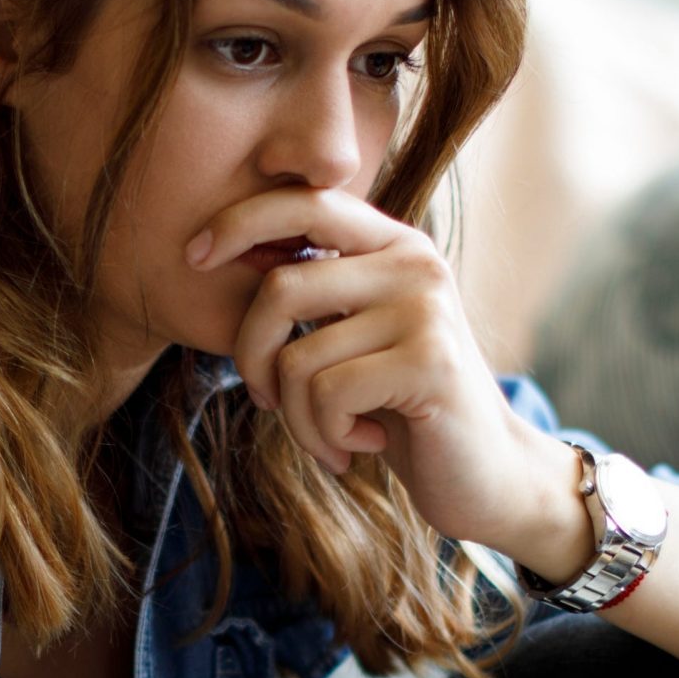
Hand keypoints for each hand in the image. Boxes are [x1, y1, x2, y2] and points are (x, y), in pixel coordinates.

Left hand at [186, 187, 567, 559]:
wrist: (484, 474)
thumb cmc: (400, 408)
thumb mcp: (354, 337)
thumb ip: (312, 296)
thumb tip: (224, 253)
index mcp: (392, 246)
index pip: (305, 202)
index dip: (240, 221)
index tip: (194, 257)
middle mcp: (413, 263)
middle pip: (279, 289)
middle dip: (252, 358)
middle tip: (269, 400)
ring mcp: (425, 309)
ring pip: (297, 359)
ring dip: (297, 419)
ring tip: (330, 438)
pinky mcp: (430, 362)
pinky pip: (327, 396)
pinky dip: (325, 437)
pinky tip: (361, 446)